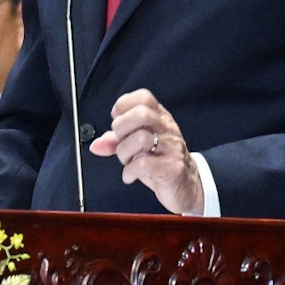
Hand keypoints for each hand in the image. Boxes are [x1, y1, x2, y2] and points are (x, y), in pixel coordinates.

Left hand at [88, 89, 202, 214]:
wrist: (188, 187)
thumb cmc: (160, 163)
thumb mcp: (138, 148)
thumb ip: (117, 142)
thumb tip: (96, 145)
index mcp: (160, 119)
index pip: (143, 97)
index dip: (124, 106)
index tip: (117, 120)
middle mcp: (167, 129)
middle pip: (141, 113)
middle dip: (121, 128)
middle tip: (121, 141)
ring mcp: (172, 148)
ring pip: (141, 138)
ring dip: (124, 152)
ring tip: (126, 161)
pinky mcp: (172, 168)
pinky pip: (143, 163)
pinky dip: (129, 171)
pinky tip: (130, 175)